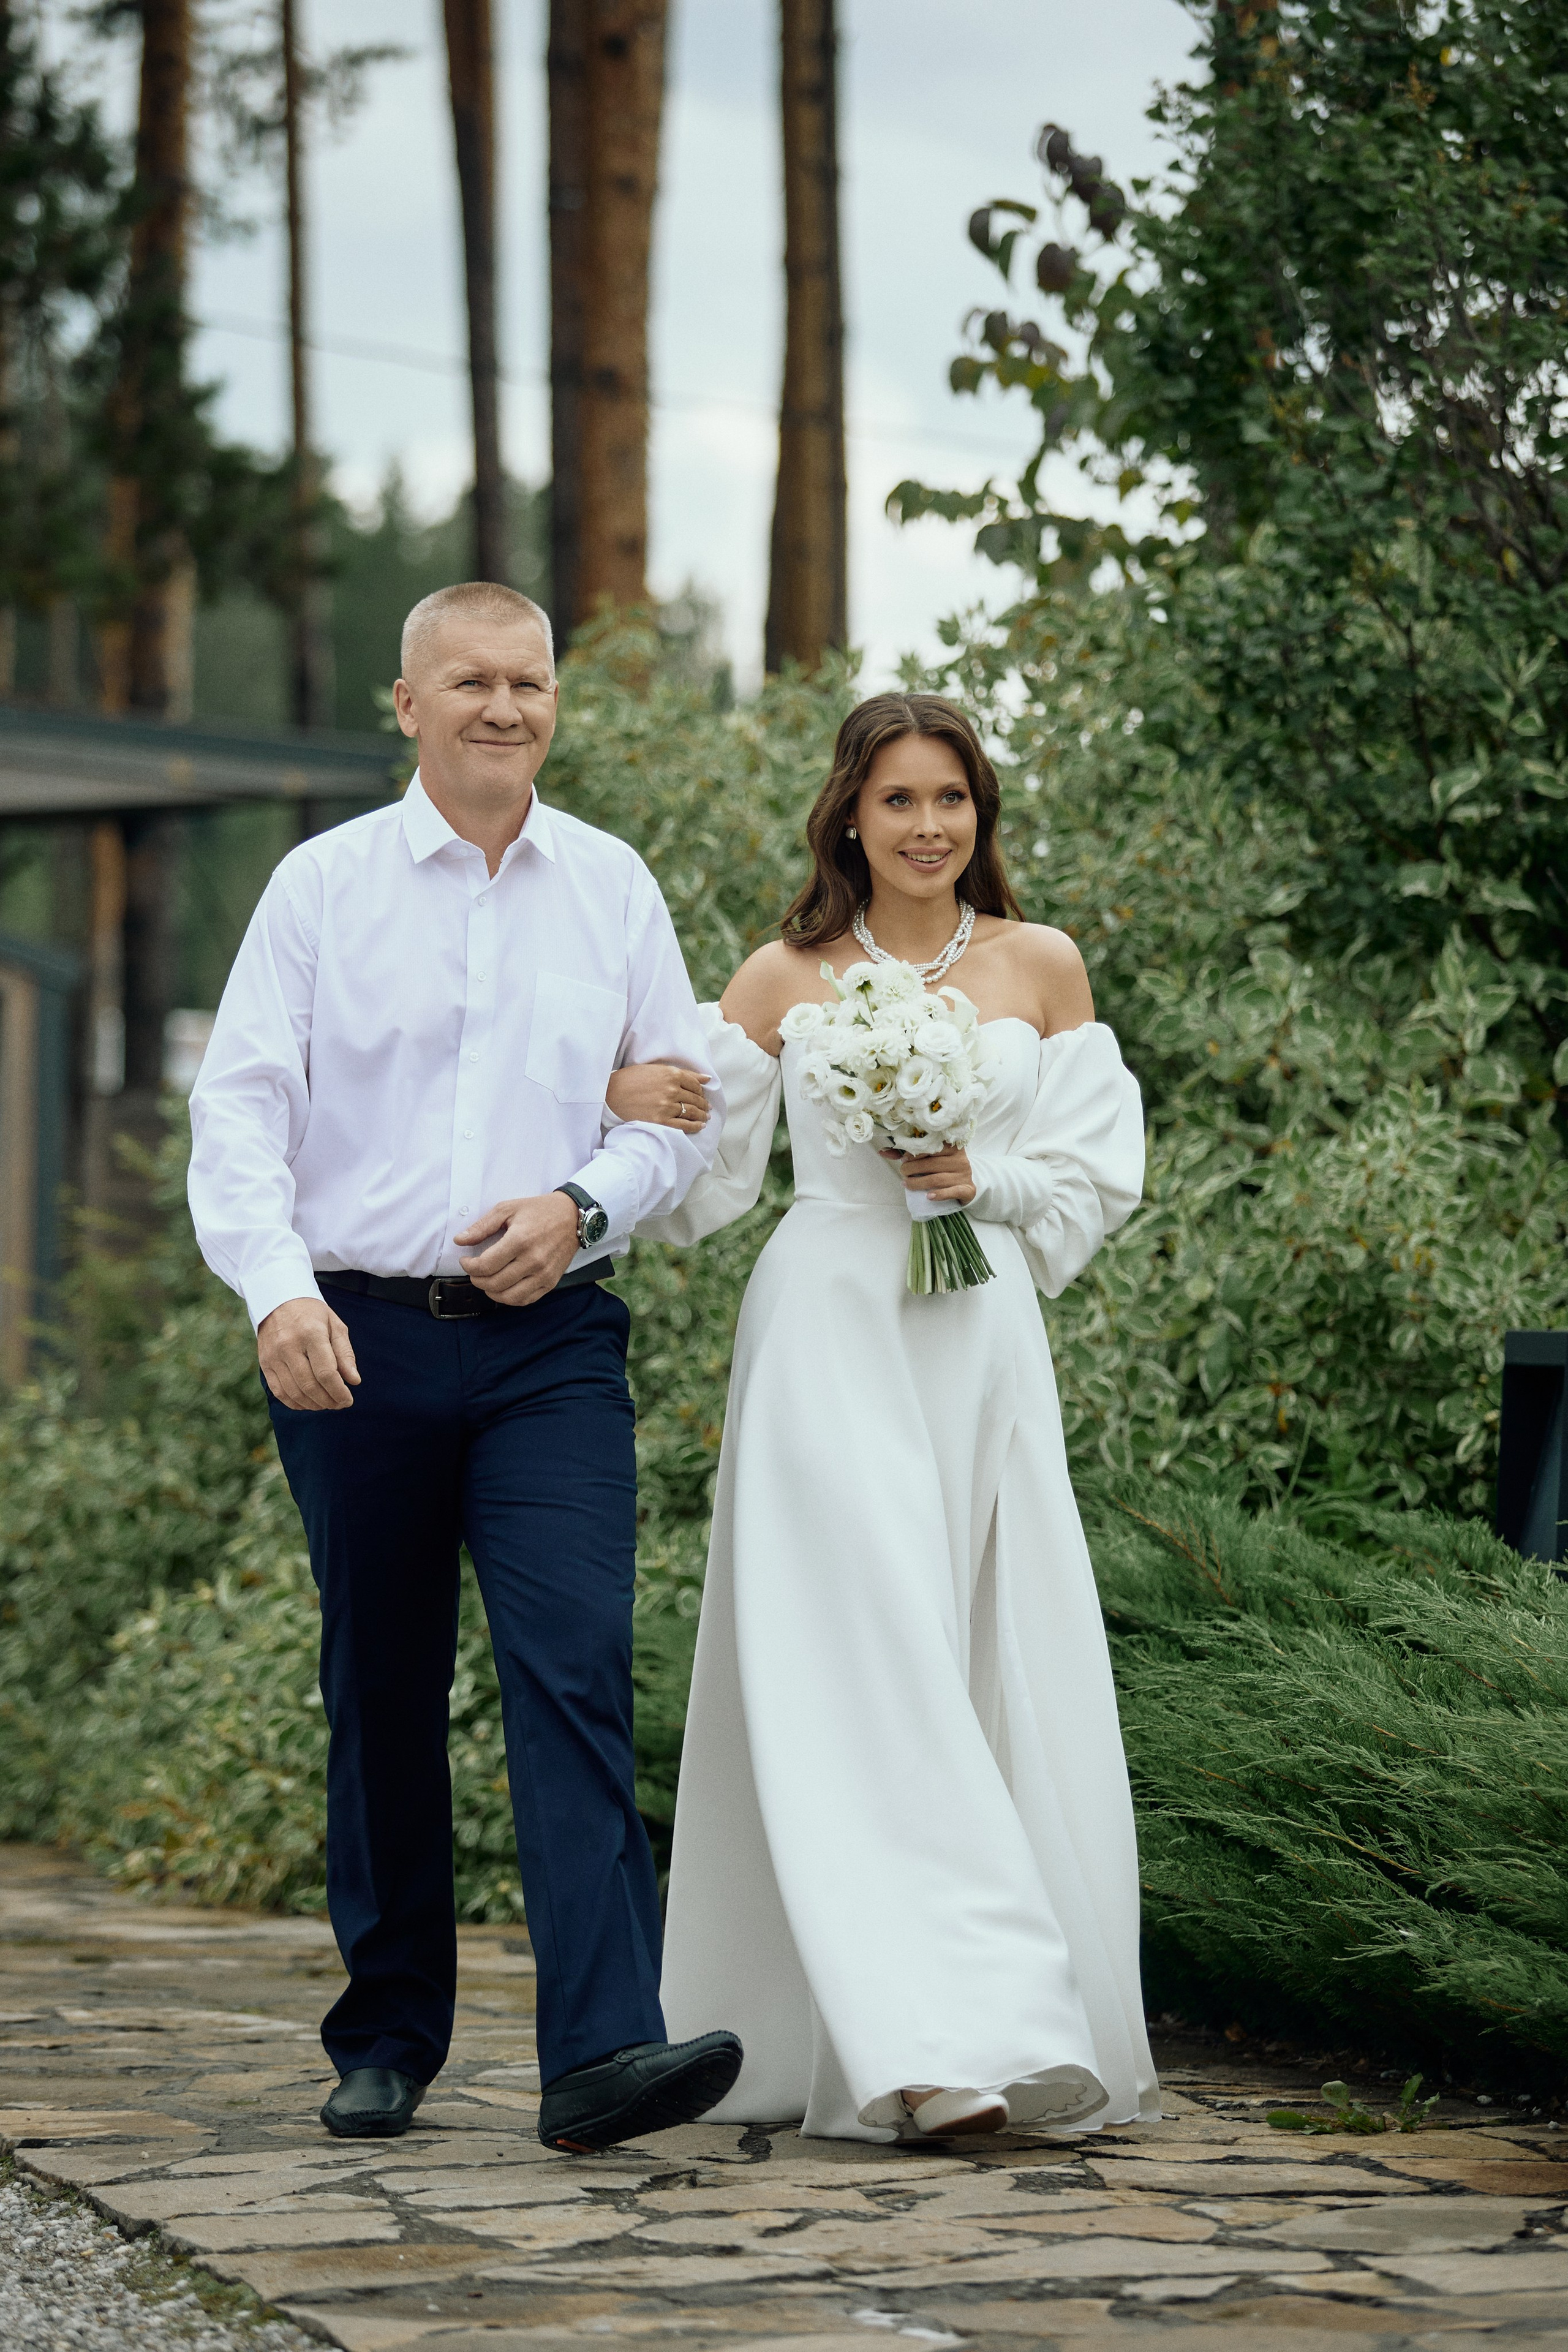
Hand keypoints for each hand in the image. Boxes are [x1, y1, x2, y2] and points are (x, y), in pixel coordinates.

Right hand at [258, 1297, 360, 1410]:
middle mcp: (289, 1346)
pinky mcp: (264, 1363)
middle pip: (310, 1385)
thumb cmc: (312, 1314)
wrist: (277, 1300)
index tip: (348, 1400)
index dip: (339, 1392)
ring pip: (294, 1392)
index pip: (326, 1372)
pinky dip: (295, 1403)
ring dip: (313, 1404)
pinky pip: (279, 1392)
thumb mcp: (335, 1326)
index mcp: (311, 1334)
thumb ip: (345, 1353)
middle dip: (328, 1401)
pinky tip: (308, 1403)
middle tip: (340, 1404)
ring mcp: (274, 1356)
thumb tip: (354, 1381)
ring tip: (327, 1404)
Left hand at [455, 1191, 580, 1305]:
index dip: (469, 1267)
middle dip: (477, 1279)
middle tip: (474, 1270)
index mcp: (520, 1240)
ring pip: (509, 1297)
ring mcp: (544, 1274)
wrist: (573, 1216)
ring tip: (487, 1280)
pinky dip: (510, 1298)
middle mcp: (533, 1260)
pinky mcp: (551, 1282)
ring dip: (491, 1292)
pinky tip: (504, 1287)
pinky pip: (525, 1300)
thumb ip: (482, 1226)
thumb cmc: (539, 1211)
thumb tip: (460, 1240)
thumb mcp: (507, 1209)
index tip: (466, 1260)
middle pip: (494, 1283)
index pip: (485, 1266)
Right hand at [605, 1061, 712, 1132]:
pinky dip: (695, 1126)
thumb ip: (683, 1073)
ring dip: (701, 1115)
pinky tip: (700, 1126)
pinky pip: (684, 1125)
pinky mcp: (660, 1121)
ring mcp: (666, 1106)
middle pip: (695, 1099)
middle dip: (703, 1104)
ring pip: (692, 1112)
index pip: (695, 1084)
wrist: (610, 1094)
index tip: (702, 1095)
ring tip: (705, 1117)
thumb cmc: (631, 1079)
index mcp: (671, 1074)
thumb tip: (706, 1078)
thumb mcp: (657, 1069)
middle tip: (706, 1107)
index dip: (701, 1091)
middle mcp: (672, 1090)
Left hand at [882, 1144, 975, 1205]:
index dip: (915, 1153)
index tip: (903, 1158)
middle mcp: (960, 1159)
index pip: (932, 1147)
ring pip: (938, 1179)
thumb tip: (883, 1151)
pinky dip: (939, 1195)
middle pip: (932, 1164)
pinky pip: (952, 1192)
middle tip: (903, 1172)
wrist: (966, 1186)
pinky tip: (928, 1197)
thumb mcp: (931, 1159)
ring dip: (918, 1183)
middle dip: (913, 1168)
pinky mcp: (967, 1189)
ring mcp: (964, 1174)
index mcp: (952, 1146)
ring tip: (906, 1183)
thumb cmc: (944, 1169)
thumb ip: (909, 1154)